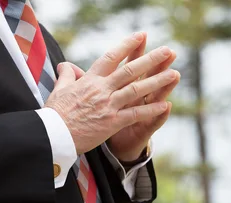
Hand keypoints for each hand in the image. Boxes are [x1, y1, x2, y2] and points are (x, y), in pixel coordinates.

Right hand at [44, 32, 177, 155]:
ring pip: (137, 89)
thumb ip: (68, 76)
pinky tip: (166, 104)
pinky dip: (151, 109)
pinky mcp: (113, 122)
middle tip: (168, 51)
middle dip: (151, 59)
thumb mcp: (60, 90)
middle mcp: (102, 89)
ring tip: (174, 74)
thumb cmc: (56, 114)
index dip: (127, 45)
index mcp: (90, 80)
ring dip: (158, 81)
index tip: (141, 36)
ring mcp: (108, 105)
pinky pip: (136, 114)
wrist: (53, 135)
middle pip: (130, 70)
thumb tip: (67, 65)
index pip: (111, 58)